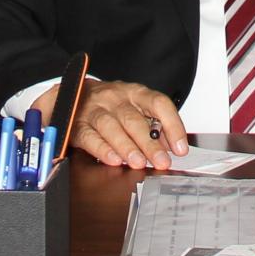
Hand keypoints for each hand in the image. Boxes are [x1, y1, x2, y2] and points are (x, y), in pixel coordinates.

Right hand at [40, 78, 187, 169]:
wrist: (74, 93)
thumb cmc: (112, 105)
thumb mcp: (134, 108)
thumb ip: (154, 126)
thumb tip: (172, 148)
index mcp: (135, 93)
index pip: (158, 103)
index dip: (172, 125)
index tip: (180, 147)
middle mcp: (115, 98)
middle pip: (134, 119)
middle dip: (149, 143)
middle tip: (161, 161)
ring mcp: (95, 110)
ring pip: (111, 126)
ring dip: (126, 146)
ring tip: (138, 162)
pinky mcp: (77, 124)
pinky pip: (89, 136)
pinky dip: (102, 149)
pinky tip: (113, 159)